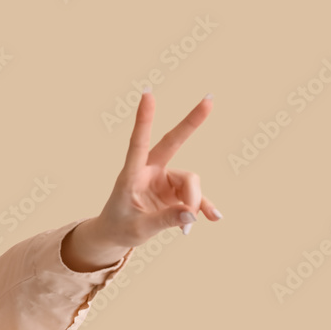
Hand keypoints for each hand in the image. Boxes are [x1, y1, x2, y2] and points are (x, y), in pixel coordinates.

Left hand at [94, 90, 222, 248]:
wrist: (117, 234)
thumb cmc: (120, 227)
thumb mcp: (139, 229)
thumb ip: (165, 220)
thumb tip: (192, 214)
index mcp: (131, 175)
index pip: (138, 143)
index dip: (144, 120)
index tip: (147, 95)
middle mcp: (149, 171)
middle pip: (173, 142)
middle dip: (192, 122)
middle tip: (210, 99)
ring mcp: (164, 179)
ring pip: (191, 183)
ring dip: (194, 203)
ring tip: (187, 228)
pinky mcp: (176, 191)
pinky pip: (196, 197)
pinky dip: (203, 208)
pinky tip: (214, 218)